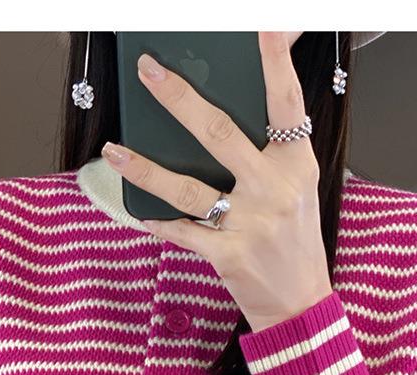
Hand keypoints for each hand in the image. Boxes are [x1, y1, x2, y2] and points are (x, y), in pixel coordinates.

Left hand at [100, 31, 332, 332]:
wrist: (301, 303)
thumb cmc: (294, 242)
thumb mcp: (297, 188)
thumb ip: (271, 151)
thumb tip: (220, 117)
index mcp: (297, 165)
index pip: (286, 104)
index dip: (275, 64)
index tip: (263, 28)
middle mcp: (275, 189)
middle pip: (220, 133)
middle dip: (180, 99)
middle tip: (150, 71)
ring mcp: (251, 224)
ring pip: (188, 187)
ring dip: (146, 167)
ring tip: (116, 148)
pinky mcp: (229, 256)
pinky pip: (182, 231)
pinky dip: (157, 221)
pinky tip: (136, 210)